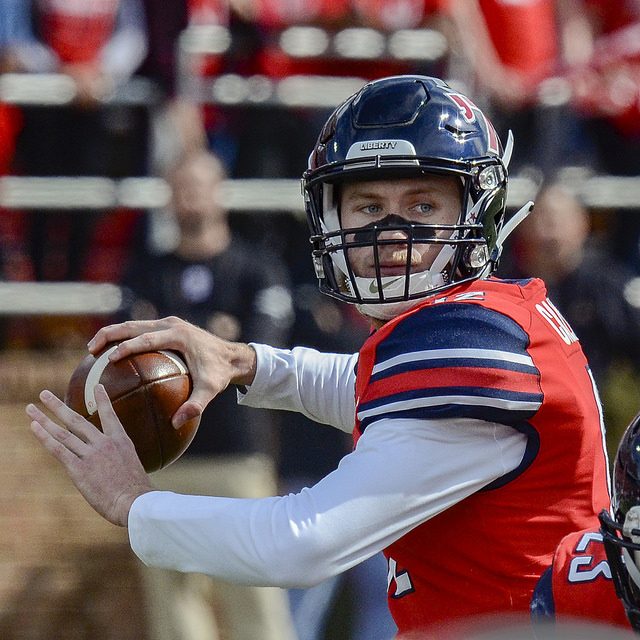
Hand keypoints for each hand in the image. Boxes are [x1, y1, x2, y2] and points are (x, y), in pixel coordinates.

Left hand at [26, 385, 151, 526]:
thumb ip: (119, 459)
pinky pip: (58, 449)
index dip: (102, 400)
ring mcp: (90, 455)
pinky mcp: (79, 469)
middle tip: (44, 394)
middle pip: (76, 420)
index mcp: (121, 441)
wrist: (134, 501)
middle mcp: (104, 443)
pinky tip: (34, 427)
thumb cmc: (137, 490)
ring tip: (31, 409)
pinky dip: (45, 437)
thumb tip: (111, 462)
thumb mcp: (133, 466)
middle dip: (58, 406)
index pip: (109, 415)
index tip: (97, 386)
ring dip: (44, 419)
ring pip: (63, 433)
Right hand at [87, 316, 257, 427]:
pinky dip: (124, 339)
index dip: (126, 347)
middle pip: (133, 326)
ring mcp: (168, 323)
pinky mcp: (167, 327)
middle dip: (109, 335)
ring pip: (133, 325)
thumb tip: (176, 423)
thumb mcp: (210, 390)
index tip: (109, 359)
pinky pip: (141, 331)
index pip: (146, 339)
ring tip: (93, 351)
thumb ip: (195, 405)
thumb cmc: (219, 374)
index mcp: (179, 335)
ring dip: (112, 335)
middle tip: (90, 351)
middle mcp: (171, 325)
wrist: (231, 356)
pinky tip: (111, 355)